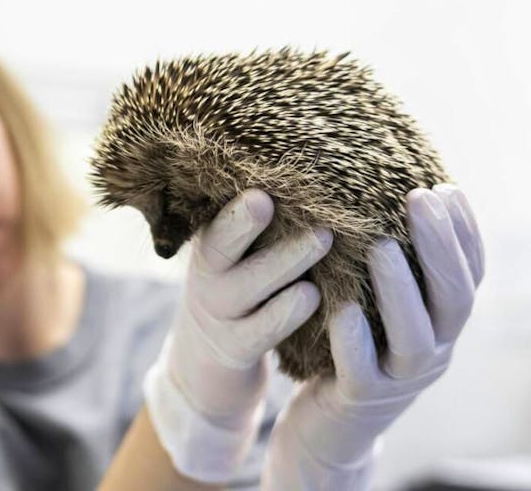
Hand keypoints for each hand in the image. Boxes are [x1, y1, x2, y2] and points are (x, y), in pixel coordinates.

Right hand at [144, 188, 333, 482]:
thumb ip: (253, 226)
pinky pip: (263, 330)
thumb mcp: (234, 258)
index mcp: (208, 248)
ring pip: (249, 287)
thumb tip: (308, 172)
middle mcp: (207, 278)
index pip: (216, 220)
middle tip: (288, 193)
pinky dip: (288, 313)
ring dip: (286, 262)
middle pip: (223, 246)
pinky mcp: (236, 349)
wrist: (207, 358)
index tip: (262, 192)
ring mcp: (220, 315)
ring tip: (323, 240)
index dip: (236, 209)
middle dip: (252, 224)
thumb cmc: (240, 288)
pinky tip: (316, 295)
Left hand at [261, 183, 485, 489]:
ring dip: (401, 289)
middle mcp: (431, 352)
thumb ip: (393, 268)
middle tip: (419, 198)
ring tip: (381, 246)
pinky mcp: (360, 399)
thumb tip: (387, 196)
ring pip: (415, 338)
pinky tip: (341, 308)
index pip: (470, 275)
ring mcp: (399, 380)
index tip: (445, 188)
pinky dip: (355, 339)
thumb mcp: (382, 309)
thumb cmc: (353, 350)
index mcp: (441, 325)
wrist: (329, 426)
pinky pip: (364, 371)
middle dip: (440, 247)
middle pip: (454, 299)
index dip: (464, 233)